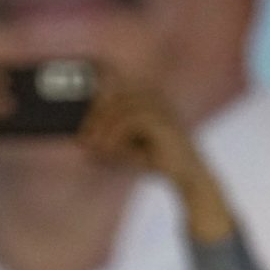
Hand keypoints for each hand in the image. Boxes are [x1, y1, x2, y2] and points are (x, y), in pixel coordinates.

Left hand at [74, 68, 234, 243]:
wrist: (187, 176)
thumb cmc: (156, 160)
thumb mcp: (125, 146)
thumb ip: (107, 138)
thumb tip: (82, 138)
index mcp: (148, 97)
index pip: (115, 93)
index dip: (95, 110)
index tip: (82, 133)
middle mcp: (155, 97)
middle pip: (115, 98)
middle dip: (95, 120)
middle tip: (84, 141)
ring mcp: (161, 106)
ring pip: (121, 109)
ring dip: (104, 129)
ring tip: (96, 149)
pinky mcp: (163, 120)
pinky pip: (130, 121)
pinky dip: (115, 136)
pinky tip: (110, 151)